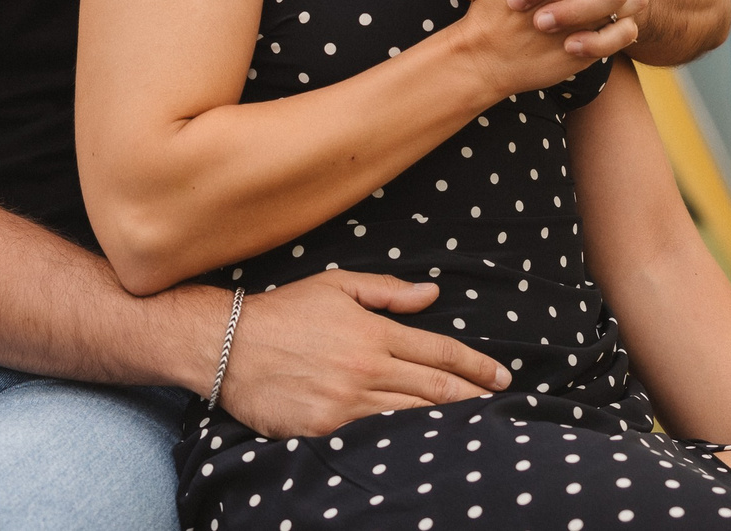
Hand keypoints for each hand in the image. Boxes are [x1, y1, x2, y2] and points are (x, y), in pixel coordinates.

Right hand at [212, 270, 511, 437]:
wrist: (228, 345)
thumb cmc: (284, 312)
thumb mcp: (336, 286)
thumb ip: (387, 292)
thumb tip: (432, 294)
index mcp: (373, 331)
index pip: (440, 351)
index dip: (477, 365)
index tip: (503, 376)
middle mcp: (367, 367)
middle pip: (435, 388)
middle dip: (474, 397)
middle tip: (502, 406)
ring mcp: (347, 402)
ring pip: (412, 416)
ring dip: (448, 422)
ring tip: (478, 428)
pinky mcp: (327, 428)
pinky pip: (375, 436)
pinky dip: (405, 440)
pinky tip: (425, 445)